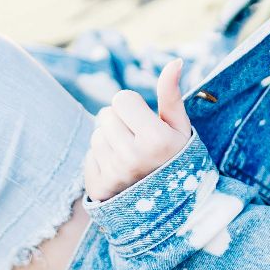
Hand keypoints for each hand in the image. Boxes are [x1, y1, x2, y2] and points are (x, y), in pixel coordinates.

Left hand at [83, 58, 192, 203]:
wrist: (173, 208)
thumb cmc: (177, 159)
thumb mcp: (180, 128)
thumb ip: (172, 94)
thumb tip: (175, 61)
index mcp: (155, 139)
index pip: (121, 98)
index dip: (134, 108)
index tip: (147, 125)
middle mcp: (132, 157)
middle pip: (106, 115)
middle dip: (121, 123)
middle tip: (139, 142)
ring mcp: (113, 175)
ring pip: (96, 135)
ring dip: (110, 141)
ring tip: (130, 157)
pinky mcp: (98, 188)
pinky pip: (89, 156)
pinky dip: (101, 160)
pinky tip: (120, 172)